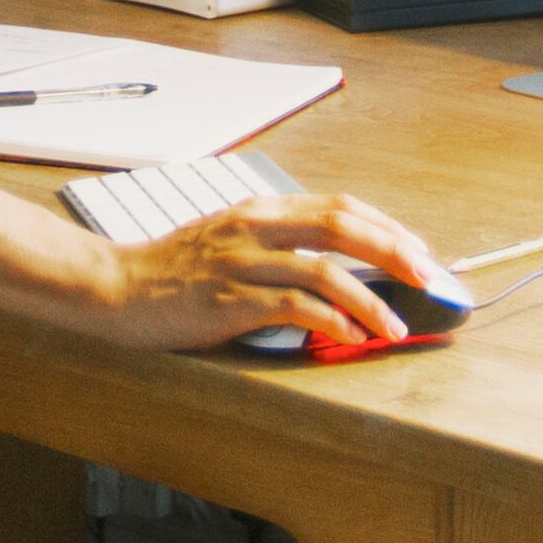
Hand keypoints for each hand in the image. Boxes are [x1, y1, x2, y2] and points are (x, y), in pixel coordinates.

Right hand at [97, 193, 449, 352]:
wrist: (114, 288)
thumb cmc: (172, 272)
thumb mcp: (227, 241)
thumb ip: (274, 246)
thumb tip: (332, 269)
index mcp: (259, 210)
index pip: (338, 206)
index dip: (385, 226)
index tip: (417, 249)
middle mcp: (255, 228)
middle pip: (342, 227)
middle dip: (394, 252)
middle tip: (428, 277)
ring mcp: (241, 263)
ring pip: (325, 272)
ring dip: (370, 302)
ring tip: (394, 327)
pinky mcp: (229, 300)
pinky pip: (293, 307)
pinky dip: (330, 322)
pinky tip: (350, 336)